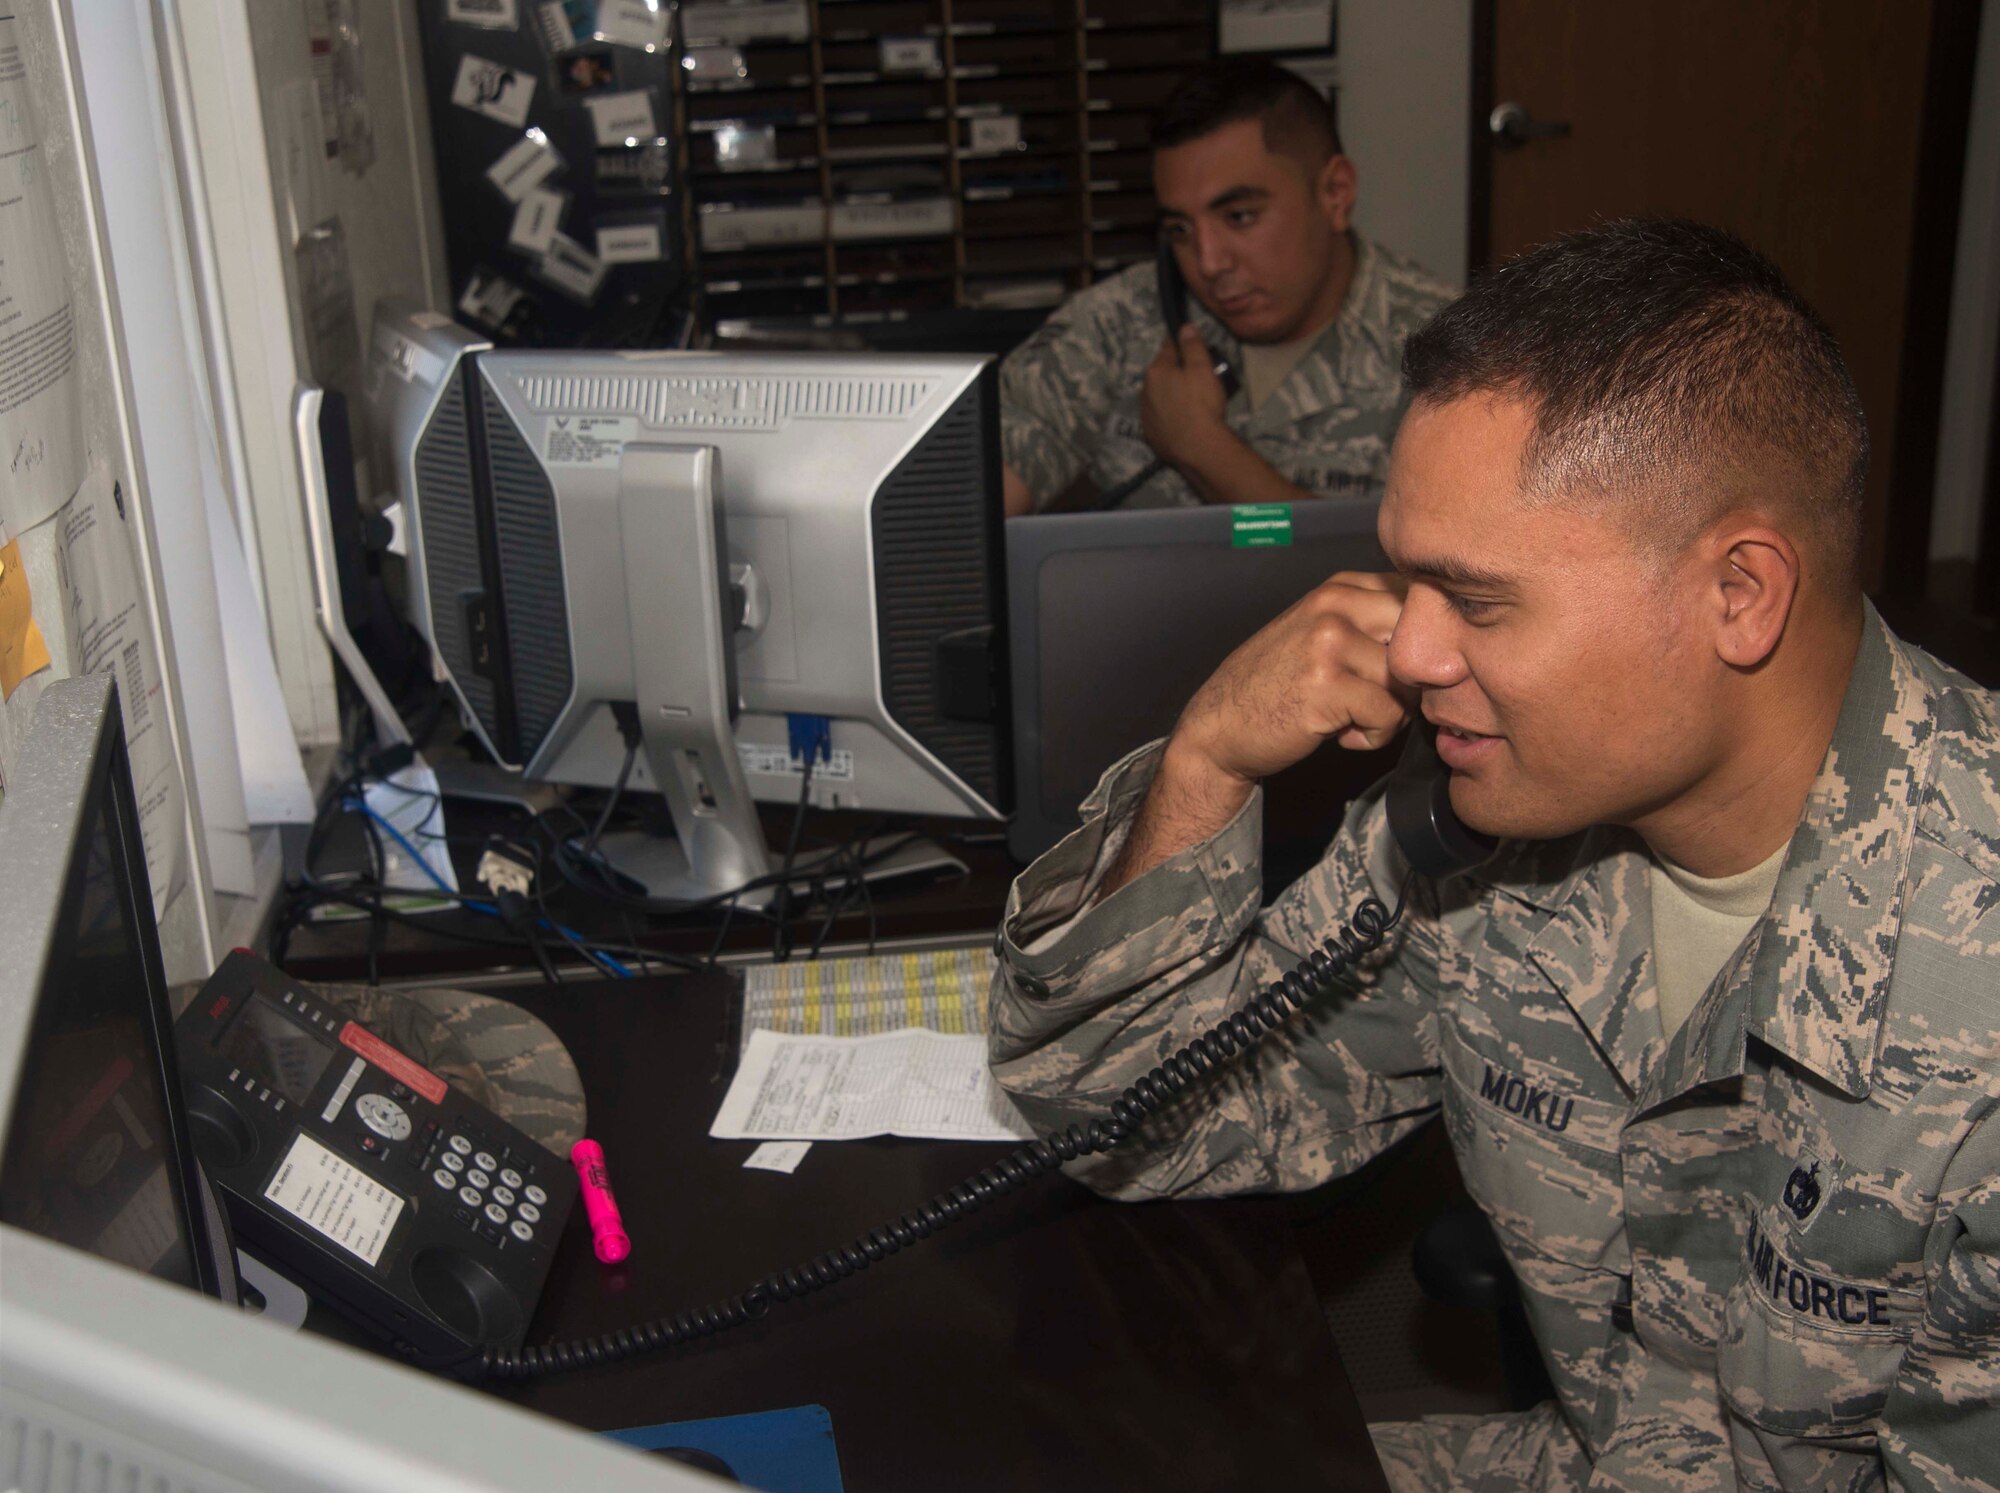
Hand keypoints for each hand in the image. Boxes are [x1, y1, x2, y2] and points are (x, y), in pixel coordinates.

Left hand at [1141, 325, 1229, 469]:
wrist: (1197, 448)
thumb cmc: (1202, 403)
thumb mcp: (1202, 368)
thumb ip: (1193, 345)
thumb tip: (1184, 327)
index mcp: (1156, 371)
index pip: (1167, 348)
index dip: (1180, 343)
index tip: (1187, 341)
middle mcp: (1145, 391)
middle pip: (1161, 374)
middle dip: (1175, 372)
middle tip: (1196, 376)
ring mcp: (1146, 415)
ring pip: (1159, 396)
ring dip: (1170, 394)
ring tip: (1190, 401)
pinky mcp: (1151, 435)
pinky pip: (1160, 418)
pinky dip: (1169, 415)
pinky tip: (1183, 420)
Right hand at [1169, 572, 1413, 790]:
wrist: (1218, 727)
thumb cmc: (1276, 688)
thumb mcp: (1321, 636)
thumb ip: (1374, 626)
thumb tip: (1450, 644)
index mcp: (1340, 587)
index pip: (1422, 603)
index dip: (1423, 647)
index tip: (1392, 674)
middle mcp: (1335, 604)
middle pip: (1425, 639)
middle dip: (1414, 679)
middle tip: (1378, 700)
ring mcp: (1330, 641)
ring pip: (1409, 681)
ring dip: (1390, 712)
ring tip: (1351, 717)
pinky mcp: (1328, 684)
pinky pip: (1388, 715)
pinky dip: (1372, 736)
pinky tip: (1339, 733)